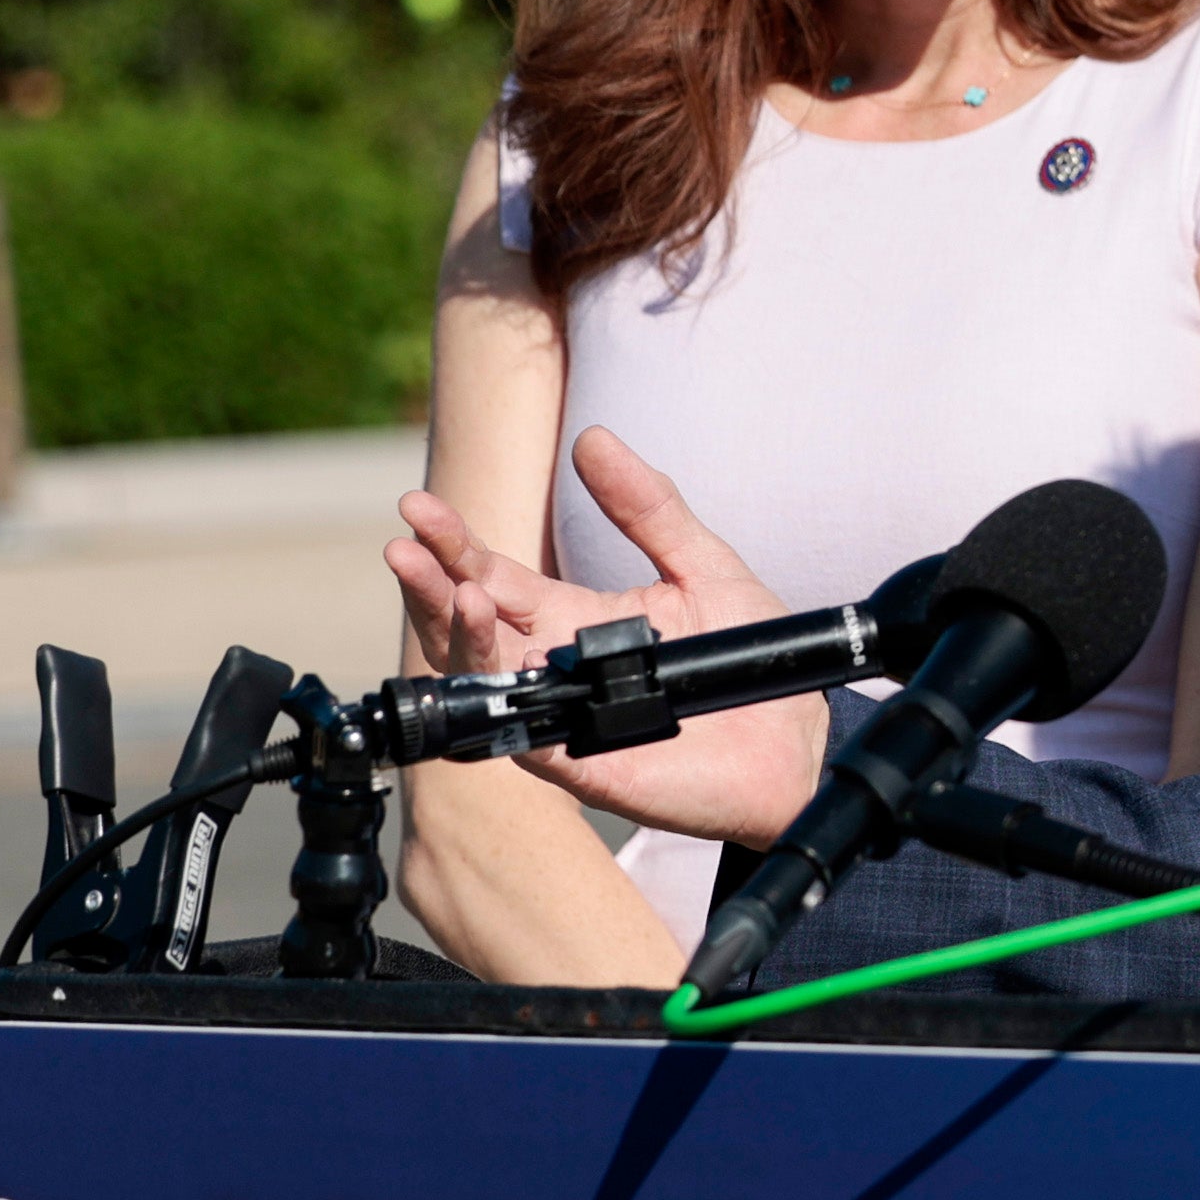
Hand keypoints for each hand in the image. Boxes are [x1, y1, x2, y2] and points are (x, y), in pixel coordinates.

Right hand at [386, 431, 825, 847]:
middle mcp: (552, 665)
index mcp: (572, 617)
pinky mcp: (581, 760)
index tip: (418, 508)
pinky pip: (524, 731)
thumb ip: (648, 508)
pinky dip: (504, 697)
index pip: (496, 576)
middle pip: (471, 623)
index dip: (455, 544)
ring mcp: (561, 715)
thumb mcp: (700, 565)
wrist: (793, 738)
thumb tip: (592, 439)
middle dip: (433, 584)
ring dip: (460, 634)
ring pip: (483, 676)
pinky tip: (499, 663)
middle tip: (405, 544)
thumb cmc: (745, 659)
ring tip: (461, 589)